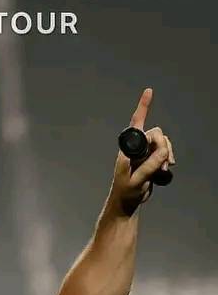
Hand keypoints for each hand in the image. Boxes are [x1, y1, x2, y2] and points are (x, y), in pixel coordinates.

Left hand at [110, 88, 175, 215]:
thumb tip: (163, 153)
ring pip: (163, 143)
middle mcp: (136, 147)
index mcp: (128, 148)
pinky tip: (165, 171)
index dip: (143, 107)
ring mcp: (144, 153)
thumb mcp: (136, 180)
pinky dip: (168, 159)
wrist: (127, 203)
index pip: (135, 123)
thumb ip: (149, 166)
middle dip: (163, 146)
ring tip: (164, 169)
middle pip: (156, 134)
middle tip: (164, 163)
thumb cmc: (125, 192)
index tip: (149, 91)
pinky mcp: (151, 160)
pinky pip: (164, 153)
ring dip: (167, 154)